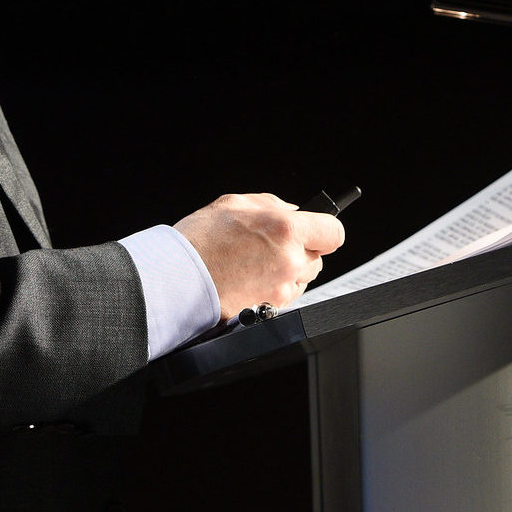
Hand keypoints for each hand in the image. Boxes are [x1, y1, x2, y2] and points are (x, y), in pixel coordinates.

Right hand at [174, 193, 345, 314]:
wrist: (177, 279)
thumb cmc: (199, 242)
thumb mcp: (235, 203)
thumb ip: (272, 205)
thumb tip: (292, 210)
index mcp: (286, 230)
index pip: (334, 232)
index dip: (325, 229)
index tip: (318, 229)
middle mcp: (290, 261)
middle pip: (319, 258)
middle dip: (302, 250)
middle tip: (274, 244)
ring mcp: (282, 288)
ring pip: (304, 278)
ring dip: (290, 270)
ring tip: (258, 262)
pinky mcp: (271, 308)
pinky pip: (287, 296)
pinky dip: (276, 287)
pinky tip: (252, 277)